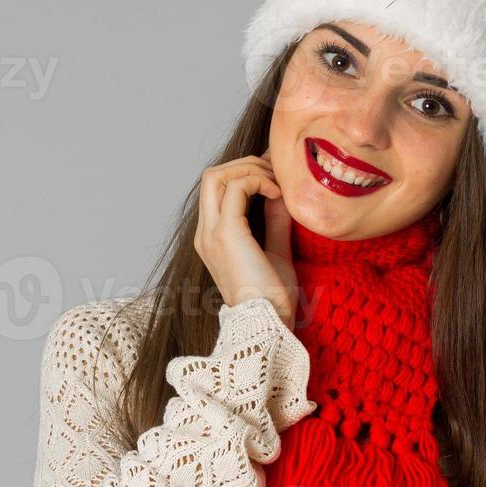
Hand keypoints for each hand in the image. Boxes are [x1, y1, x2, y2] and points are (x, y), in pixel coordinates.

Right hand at [193, 148, 298, 327]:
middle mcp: (205, 233)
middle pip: (211, 176)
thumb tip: (280, 193)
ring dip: (249, 168)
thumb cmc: (273, 297)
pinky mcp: (226, 233)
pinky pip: (236, 187)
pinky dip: (258, 181)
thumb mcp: (275, 250)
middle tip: (275, 172)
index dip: (244, 174)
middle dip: (245, 164)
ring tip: (276, 180)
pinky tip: (277, 193)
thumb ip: (274, 221)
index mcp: (212, 239)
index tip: (275, 176)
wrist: (270, 322)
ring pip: (216, 175)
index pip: (217, 190)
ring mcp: (211, 232)